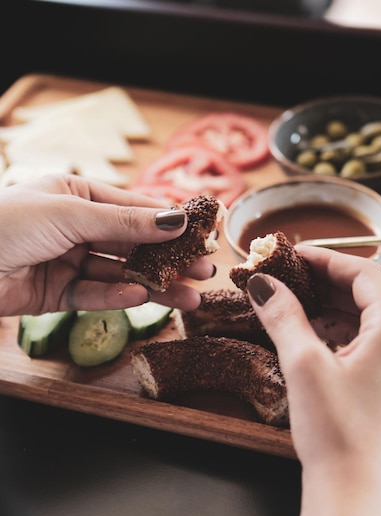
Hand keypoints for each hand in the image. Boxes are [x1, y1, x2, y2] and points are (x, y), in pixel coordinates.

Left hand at [0, 174, 214, 315]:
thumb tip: (176, 219)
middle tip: (204, 273)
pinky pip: (93, 295)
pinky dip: (116, 299)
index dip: (168, 223)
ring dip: (152, 286)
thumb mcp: (71, 213)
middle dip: (167, 260)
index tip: (201, 235)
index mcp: (76, 194)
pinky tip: (140, 299)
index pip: (133, 208)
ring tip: (188, 299)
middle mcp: (74, 226)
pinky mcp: (56, 293)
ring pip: (118, 275)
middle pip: (131, 245)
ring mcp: (66, 260)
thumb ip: (125, 221)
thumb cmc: (7, 222)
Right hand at [247, 245, 380, 484]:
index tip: (289, 254)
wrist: (358, 497)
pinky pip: (362, 344)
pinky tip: (306, 340)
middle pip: (364, 293)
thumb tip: (262, 284)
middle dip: (321, 283)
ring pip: (361, 320)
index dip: (323, 258)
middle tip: (282, 279)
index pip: (362, 271)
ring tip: (288, 309)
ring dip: (325, 309)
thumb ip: (283, 317)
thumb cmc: (340, 434)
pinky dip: (333, 334)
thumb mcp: (304, 365)